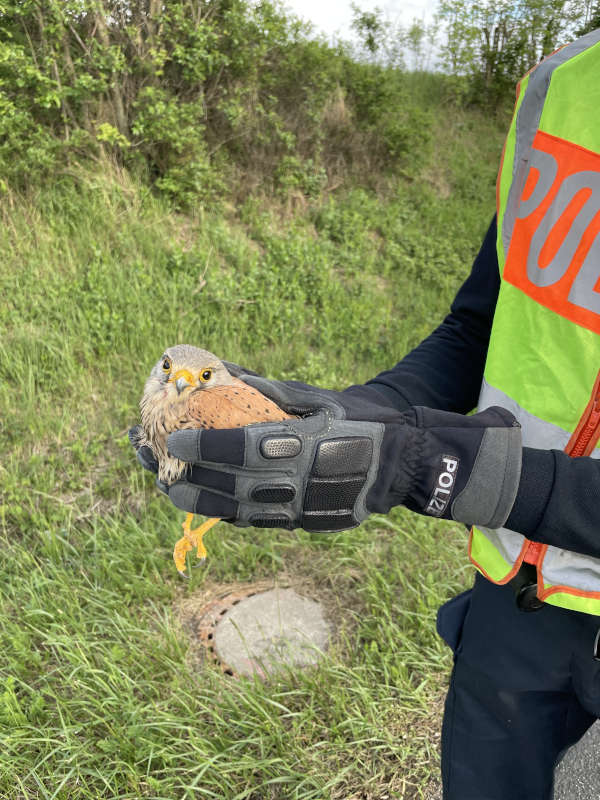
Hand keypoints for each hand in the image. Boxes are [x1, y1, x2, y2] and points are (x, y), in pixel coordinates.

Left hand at [163, 376, 522, 530]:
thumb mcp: (322, 398)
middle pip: (231, 483)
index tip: (171, 440)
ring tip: (176, 496)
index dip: (201, 445)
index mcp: (300, 444)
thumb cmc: (363, 423)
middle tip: (161, 473)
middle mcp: (296, 479)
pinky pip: (262, 522)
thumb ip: (274, 392)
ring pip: (241, 509)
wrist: (404, 464)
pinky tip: (213, 508)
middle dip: (191, 478)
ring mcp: (302, 506)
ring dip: (205, 502)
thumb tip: (230, 375)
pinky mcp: (307, 522)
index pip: (238, 447)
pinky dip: (233, 515)